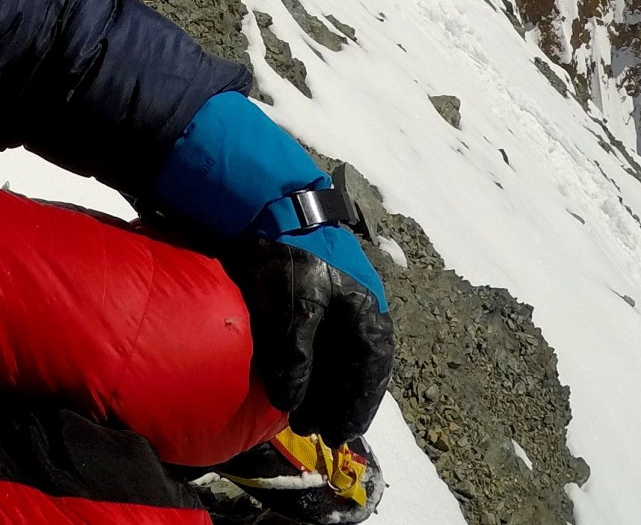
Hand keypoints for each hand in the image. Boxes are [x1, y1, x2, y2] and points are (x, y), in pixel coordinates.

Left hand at [224, 230, 394, 444]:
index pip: (370, 372)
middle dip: (335, 401)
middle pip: (354, 369)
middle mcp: (359, 314)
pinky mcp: (313, 300)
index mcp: (368, 314)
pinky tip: (294, 382)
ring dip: (322, 387)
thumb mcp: (295, 304)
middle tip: (312, 429)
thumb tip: (292, 402)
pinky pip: (320, 344)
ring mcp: (337, 306)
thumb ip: (296, 354)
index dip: (356, 406)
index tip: (339, 434)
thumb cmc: (292, 253)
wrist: (270, 205)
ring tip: (299, 413)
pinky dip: (311, 367)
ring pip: (336, 358)